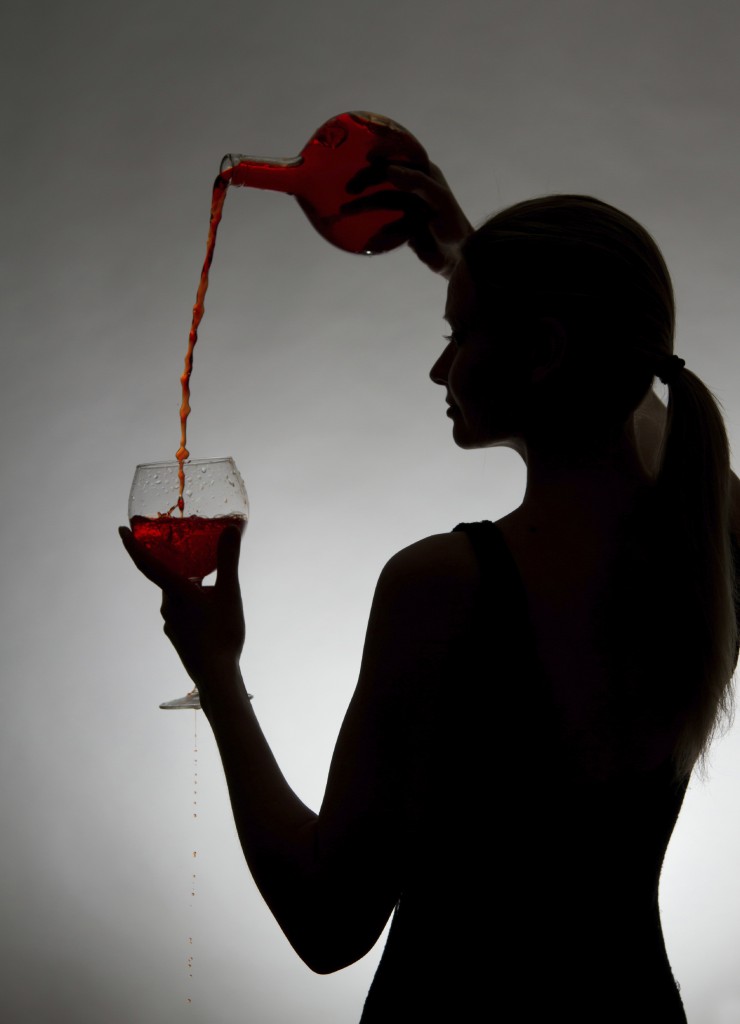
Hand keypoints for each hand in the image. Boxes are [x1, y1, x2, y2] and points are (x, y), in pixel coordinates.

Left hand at [119, 525, 244, 691]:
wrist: (216, 676)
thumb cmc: (222, 634)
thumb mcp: (230, 593)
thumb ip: (228, 560)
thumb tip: (229, 530)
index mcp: (176, 592)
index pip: (146, 563)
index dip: (132, 545)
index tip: (121, 530)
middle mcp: (168, 607)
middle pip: (167, 578)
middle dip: (175, 566)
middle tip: (187, 552)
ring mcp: (171, 624)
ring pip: (177, 596)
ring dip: (189, 587)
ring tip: (210, 583)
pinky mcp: (178, 637)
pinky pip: (182, 612)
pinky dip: (192, 603)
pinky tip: (211, 609)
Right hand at [343, 161, 472, 277]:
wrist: (456, 259)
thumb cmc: (452, 226)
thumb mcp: (438, 200)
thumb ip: (416, 182)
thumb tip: (388, 171)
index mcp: (424, 175)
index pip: (401, 155)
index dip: (383, 148)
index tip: (364, 151)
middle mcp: (414, 188)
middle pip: (384, 178)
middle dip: (365, 180)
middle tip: (349, 188)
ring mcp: (407, 208)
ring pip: (379, 201)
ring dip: (362, 205)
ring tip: (344, 210)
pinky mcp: (402, 227)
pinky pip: (381, 223)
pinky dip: (369, 226)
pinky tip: (356, 229)